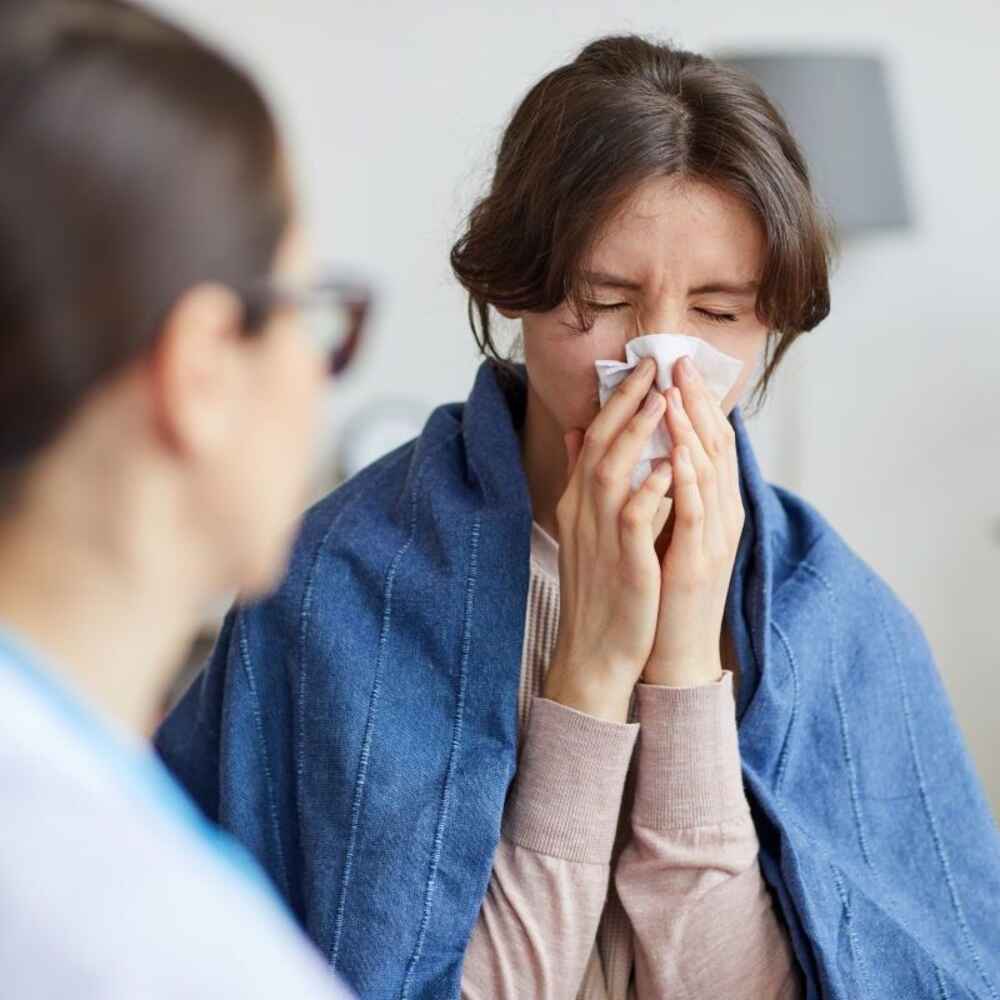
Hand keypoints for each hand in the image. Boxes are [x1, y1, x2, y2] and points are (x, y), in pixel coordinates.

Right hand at [543, 358, 674, 721]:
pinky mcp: (623, 562)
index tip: (640, 369)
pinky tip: (671, 466)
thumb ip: (586, 478)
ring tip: (661, 401)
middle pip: (601, 445)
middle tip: (652, 367)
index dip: (617, 402)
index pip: (595, 439)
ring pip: (614, 472)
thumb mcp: (585, 528)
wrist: (594, 650)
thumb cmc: (599, 587)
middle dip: (626, 403)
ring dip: (638, 435)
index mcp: (578, 502)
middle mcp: (584, 512)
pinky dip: (651, 489)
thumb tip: (582, 432)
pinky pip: (635, 517)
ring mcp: (601, 536)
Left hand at [643, 356, 744, 687]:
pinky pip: (695, 512)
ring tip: (674, 393)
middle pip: (716, 446)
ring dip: (691, 430)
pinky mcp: (701, 561)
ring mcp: (715, 538)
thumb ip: (658, 488)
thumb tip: (642, 448)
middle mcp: (722, 515)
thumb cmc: (666, 587)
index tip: (676, 366)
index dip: (695, 402)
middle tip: (680, 363)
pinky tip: (675, 451)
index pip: (709, 442)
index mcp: (713, 506)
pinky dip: (686, 478)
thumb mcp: (663, 529)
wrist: (673, 648)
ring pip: (708, 472)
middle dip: (696, 402)